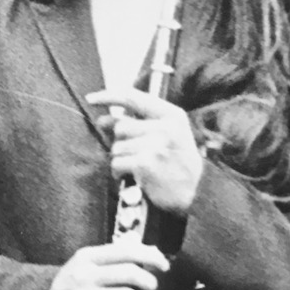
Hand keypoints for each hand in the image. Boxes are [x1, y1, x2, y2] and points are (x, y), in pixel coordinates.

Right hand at [48, 241, 167, 289]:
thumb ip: (117, 254)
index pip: (125, 251)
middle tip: (152, 287)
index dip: (150, 257)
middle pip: (129, 273)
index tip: (164, 266)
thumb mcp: (89, 262)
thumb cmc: (76, 282)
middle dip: (149, 281)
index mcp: (87, 257)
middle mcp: (84, 275)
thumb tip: (152, 249)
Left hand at [87, 87, 204, 215]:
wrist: (197, 193)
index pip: (133, 97)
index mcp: (172, 115)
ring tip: (140, 167)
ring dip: (122, 159)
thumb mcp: (167, 135)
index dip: (108, 96)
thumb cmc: (178, 163)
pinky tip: (134, 177)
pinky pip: (117, 163)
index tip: (92, 98)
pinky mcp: (145, 163)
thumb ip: (137, 123)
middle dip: (122, 142)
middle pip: (120, 127)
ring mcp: (155, 145)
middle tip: (137, 154)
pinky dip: (120, 172)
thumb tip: (103, 118)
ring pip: (117, 147)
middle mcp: (165, 127)